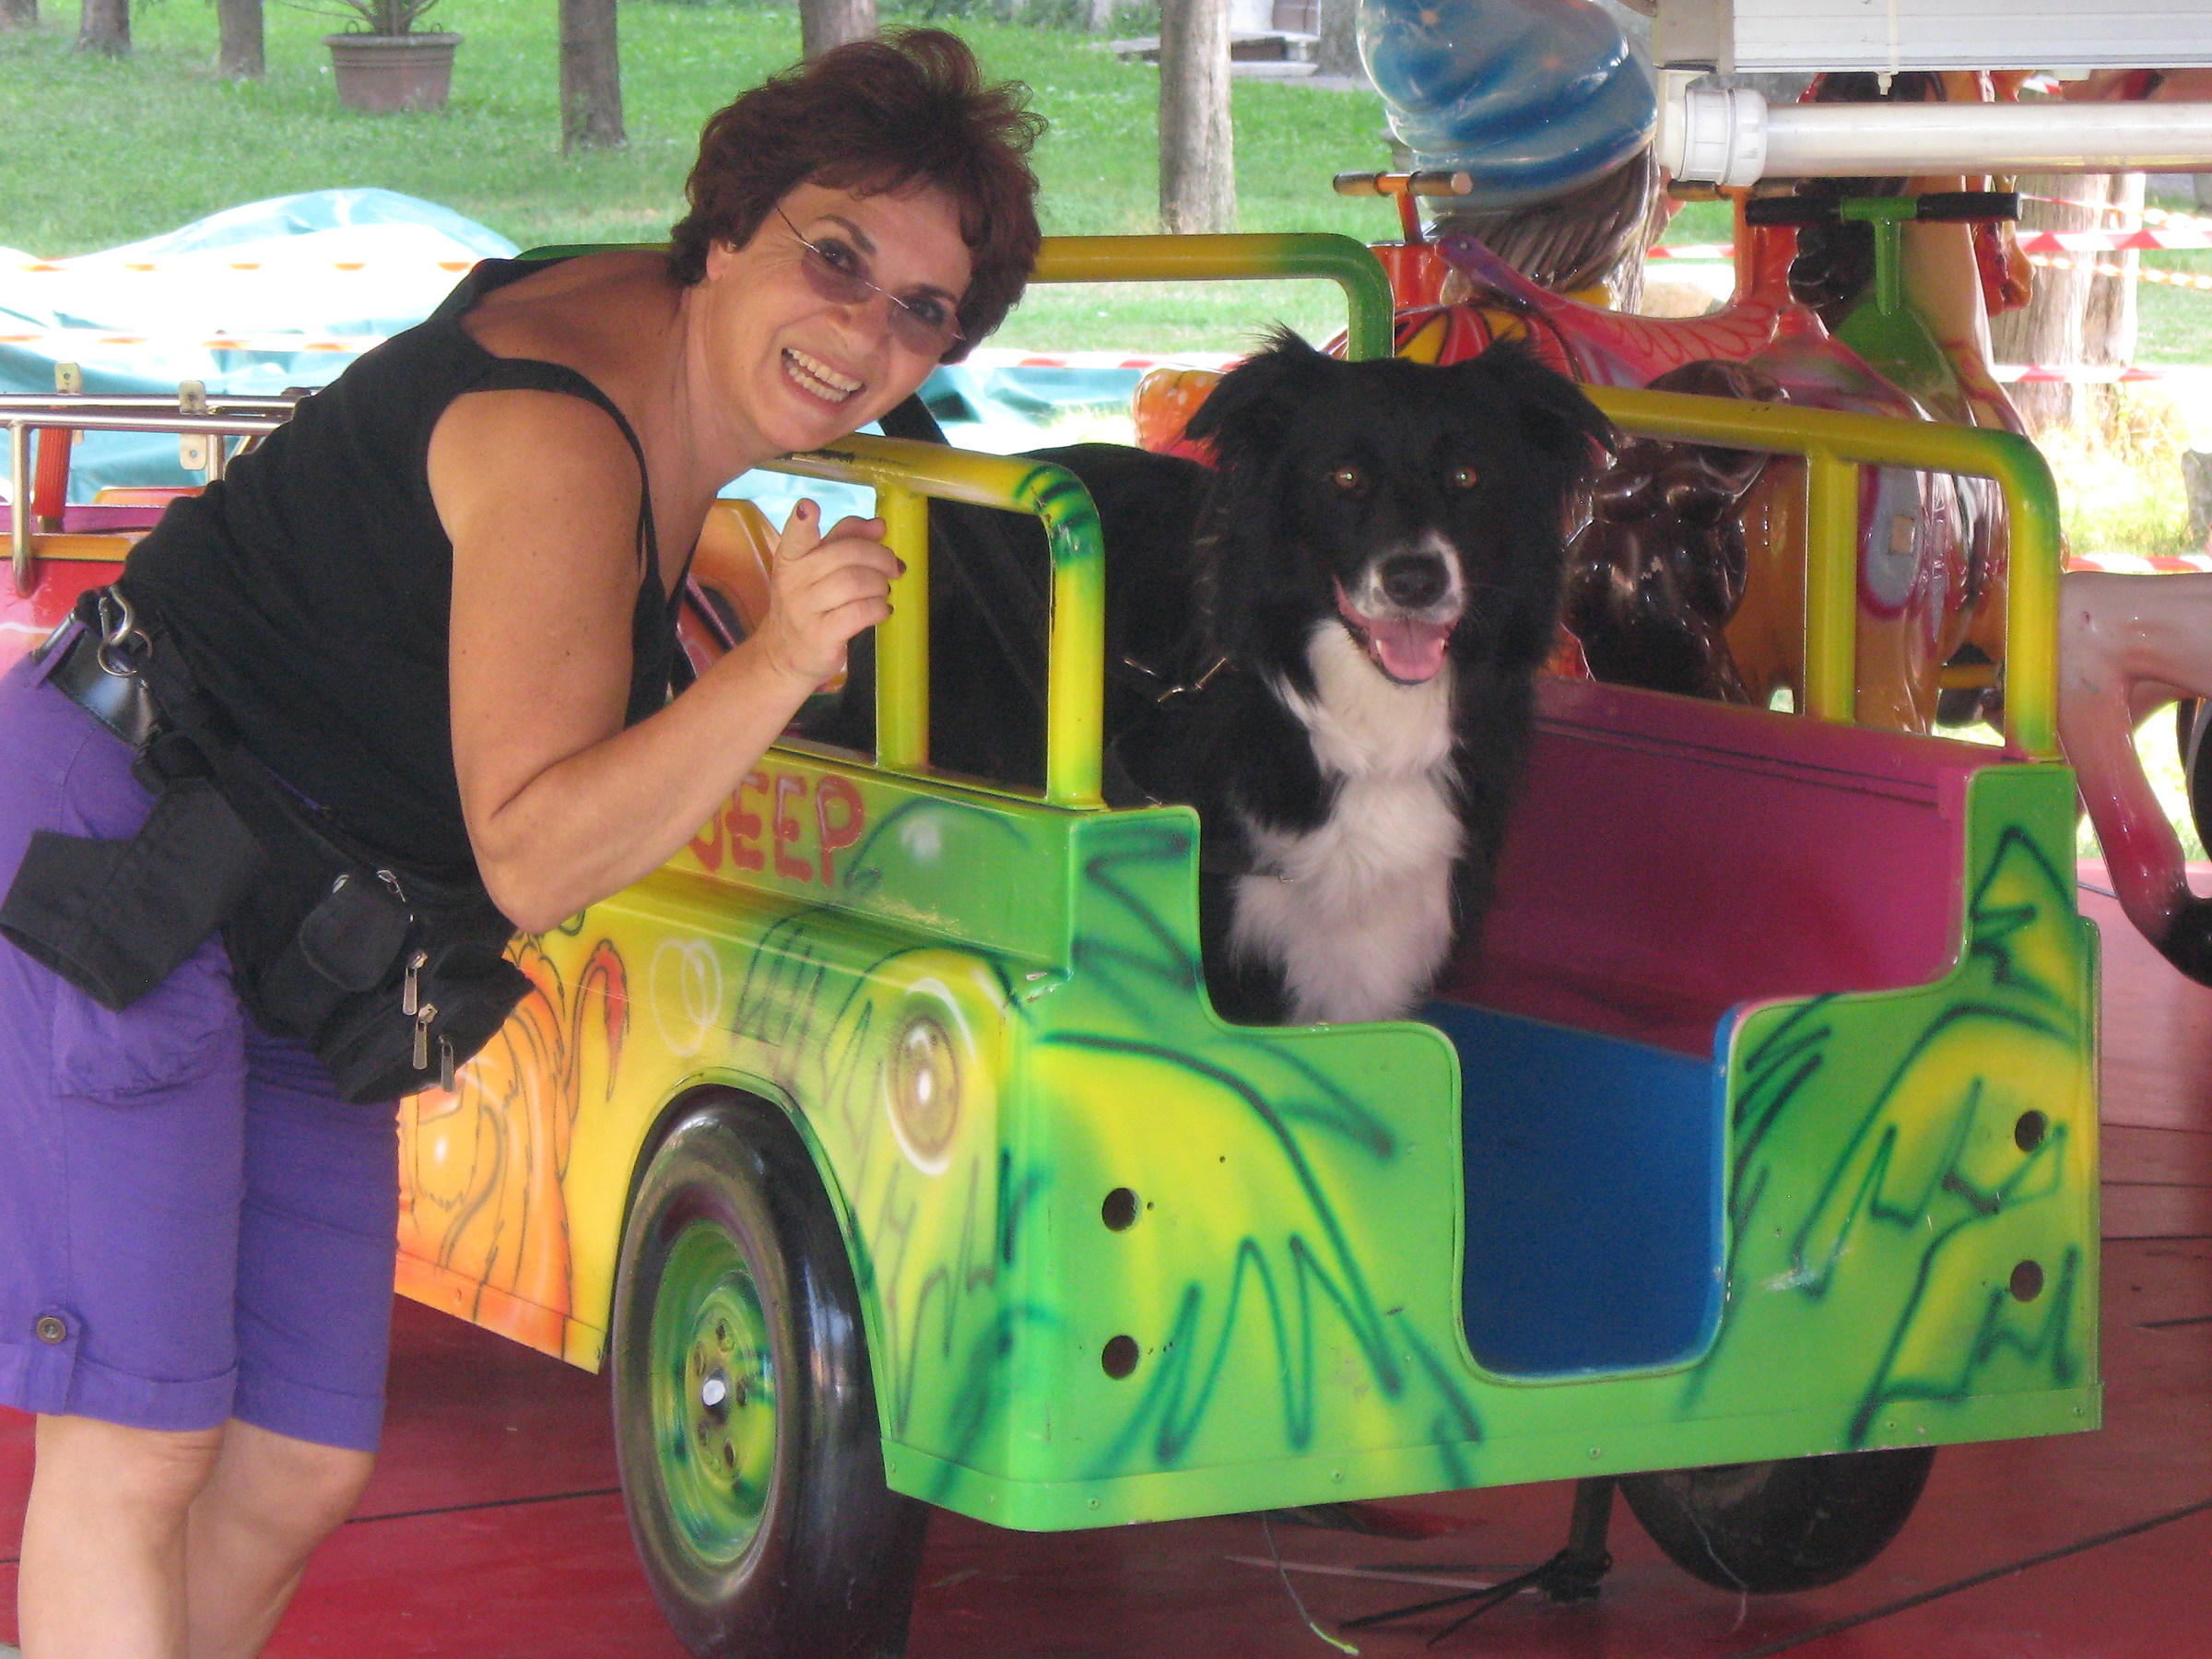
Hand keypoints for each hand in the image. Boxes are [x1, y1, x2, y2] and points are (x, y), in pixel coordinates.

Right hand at [752, 499, 902, 690]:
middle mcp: (793, 582)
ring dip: (880, 585)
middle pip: (845, 555)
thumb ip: (845, 541)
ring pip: (855, 583)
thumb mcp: (817, 571)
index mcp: (790, 559)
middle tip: (893, 567)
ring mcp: (804, 610)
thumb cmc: (808, 606)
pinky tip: (882, 611)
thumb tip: (879, 524)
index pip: (796, 536)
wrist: (785, 657)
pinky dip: (879, 609)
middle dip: (879, 557)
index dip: (803, 521)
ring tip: (884, 591)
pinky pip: (860, 613)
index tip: (810, 506)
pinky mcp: (821, 636)